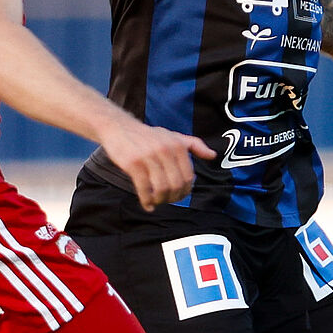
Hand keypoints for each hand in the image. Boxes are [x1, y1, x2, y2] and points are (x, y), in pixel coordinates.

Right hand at [96, 116, 214, 210]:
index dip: (185, 191)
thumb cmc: (148, 135)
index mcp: (178, 145)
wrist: (119, 127)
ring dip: (160, 201)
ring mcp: (148, 156)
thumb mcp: (173, 136)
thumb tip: (213, 156)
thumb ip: (194, 145)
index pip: (188, 177)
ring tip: (157, 202)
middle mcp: (165, 150)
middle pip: (176, 185)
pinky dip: (147, 201)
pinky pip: (143, 188)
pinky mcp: (133, 163)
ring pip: (161, 188)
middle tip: (167, 201)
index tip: (179, 196)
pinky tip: (147, 205)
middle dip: (173, 198)